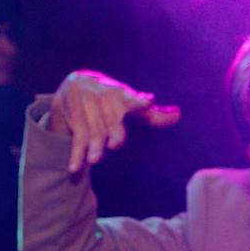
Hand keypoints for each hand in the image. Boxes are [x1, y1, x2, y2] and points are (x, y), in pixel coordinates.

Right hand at [47, 70, 180, 172]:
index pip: (132, 99)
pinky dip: (75, 154)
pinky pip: (74, 136)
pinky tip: (74, 168)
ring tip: (94, 160)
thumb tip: (178, 114)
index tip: (148, 101)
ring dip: (92, 146)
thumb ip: (152, 114)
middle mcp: (103, 98)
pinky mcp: (72, 113)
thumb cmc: (109, 97)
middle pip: (110, 120)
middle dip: (113, 132)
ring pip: (91, 130)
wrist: (75, 82)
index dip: (140, 101)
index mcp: (121, 95)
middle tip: (114, 145)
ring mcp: (85, 105)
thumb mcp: (129, 103)